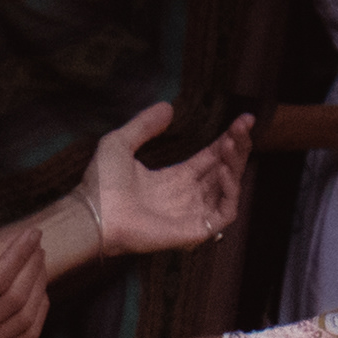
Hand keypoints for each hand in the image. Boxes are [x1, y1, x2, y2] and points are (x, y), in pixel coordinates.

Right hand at [0, 200, 51, 337]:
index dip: (18, 255)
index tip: (31, 234)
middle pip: (13, 301)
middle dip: (31, 268)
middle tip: (36, 244)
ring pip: (24, 319)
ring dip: (37, 287)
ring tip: (37, 262)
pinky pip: (23, 337)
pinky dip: (37, 311)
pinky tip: (36, 289)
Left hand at [81, 103, 254, 259]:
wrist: (93, 213)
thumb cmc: (101, 185)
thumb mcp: (120, 143)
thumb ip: (144, 125)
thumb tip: (167, 107)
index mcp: (172, 180)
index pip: (209, 159)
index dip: (227, 140)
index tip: (242, 120)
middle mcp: (185, 197)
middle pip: (223, 171)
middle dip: (237, 148)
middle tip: (244, 126)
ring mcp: (191, 215)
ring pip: (228, 190)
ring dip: (235, 165)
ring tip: (231, 143)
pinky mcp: (194, 231)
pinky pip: (224, 213)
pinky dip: (231, 191)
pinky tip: (225, 169)